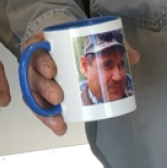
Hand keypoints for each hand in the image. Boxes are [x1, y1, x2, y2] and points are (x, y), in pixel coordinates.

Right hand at [22, 32, 141, 136]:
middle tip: (58, 97)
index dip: (40, 61)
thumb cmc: (76, 44)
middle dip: (44, 88)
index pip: (34, 49)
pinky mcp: (40, 95)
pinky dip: (48, 118)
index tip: (52, 71)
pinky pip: (39, 107)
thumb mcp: (92, 40)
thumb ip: (111, 45)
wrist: (67, 49)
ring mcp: (36, 79)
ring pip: (33, 94)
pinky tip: (59, 126)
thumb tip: (134, 56)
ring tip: (58, 119)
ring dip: (44, 109)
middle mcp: (36, 62)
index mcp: (45, 43)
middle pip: (32, 75)